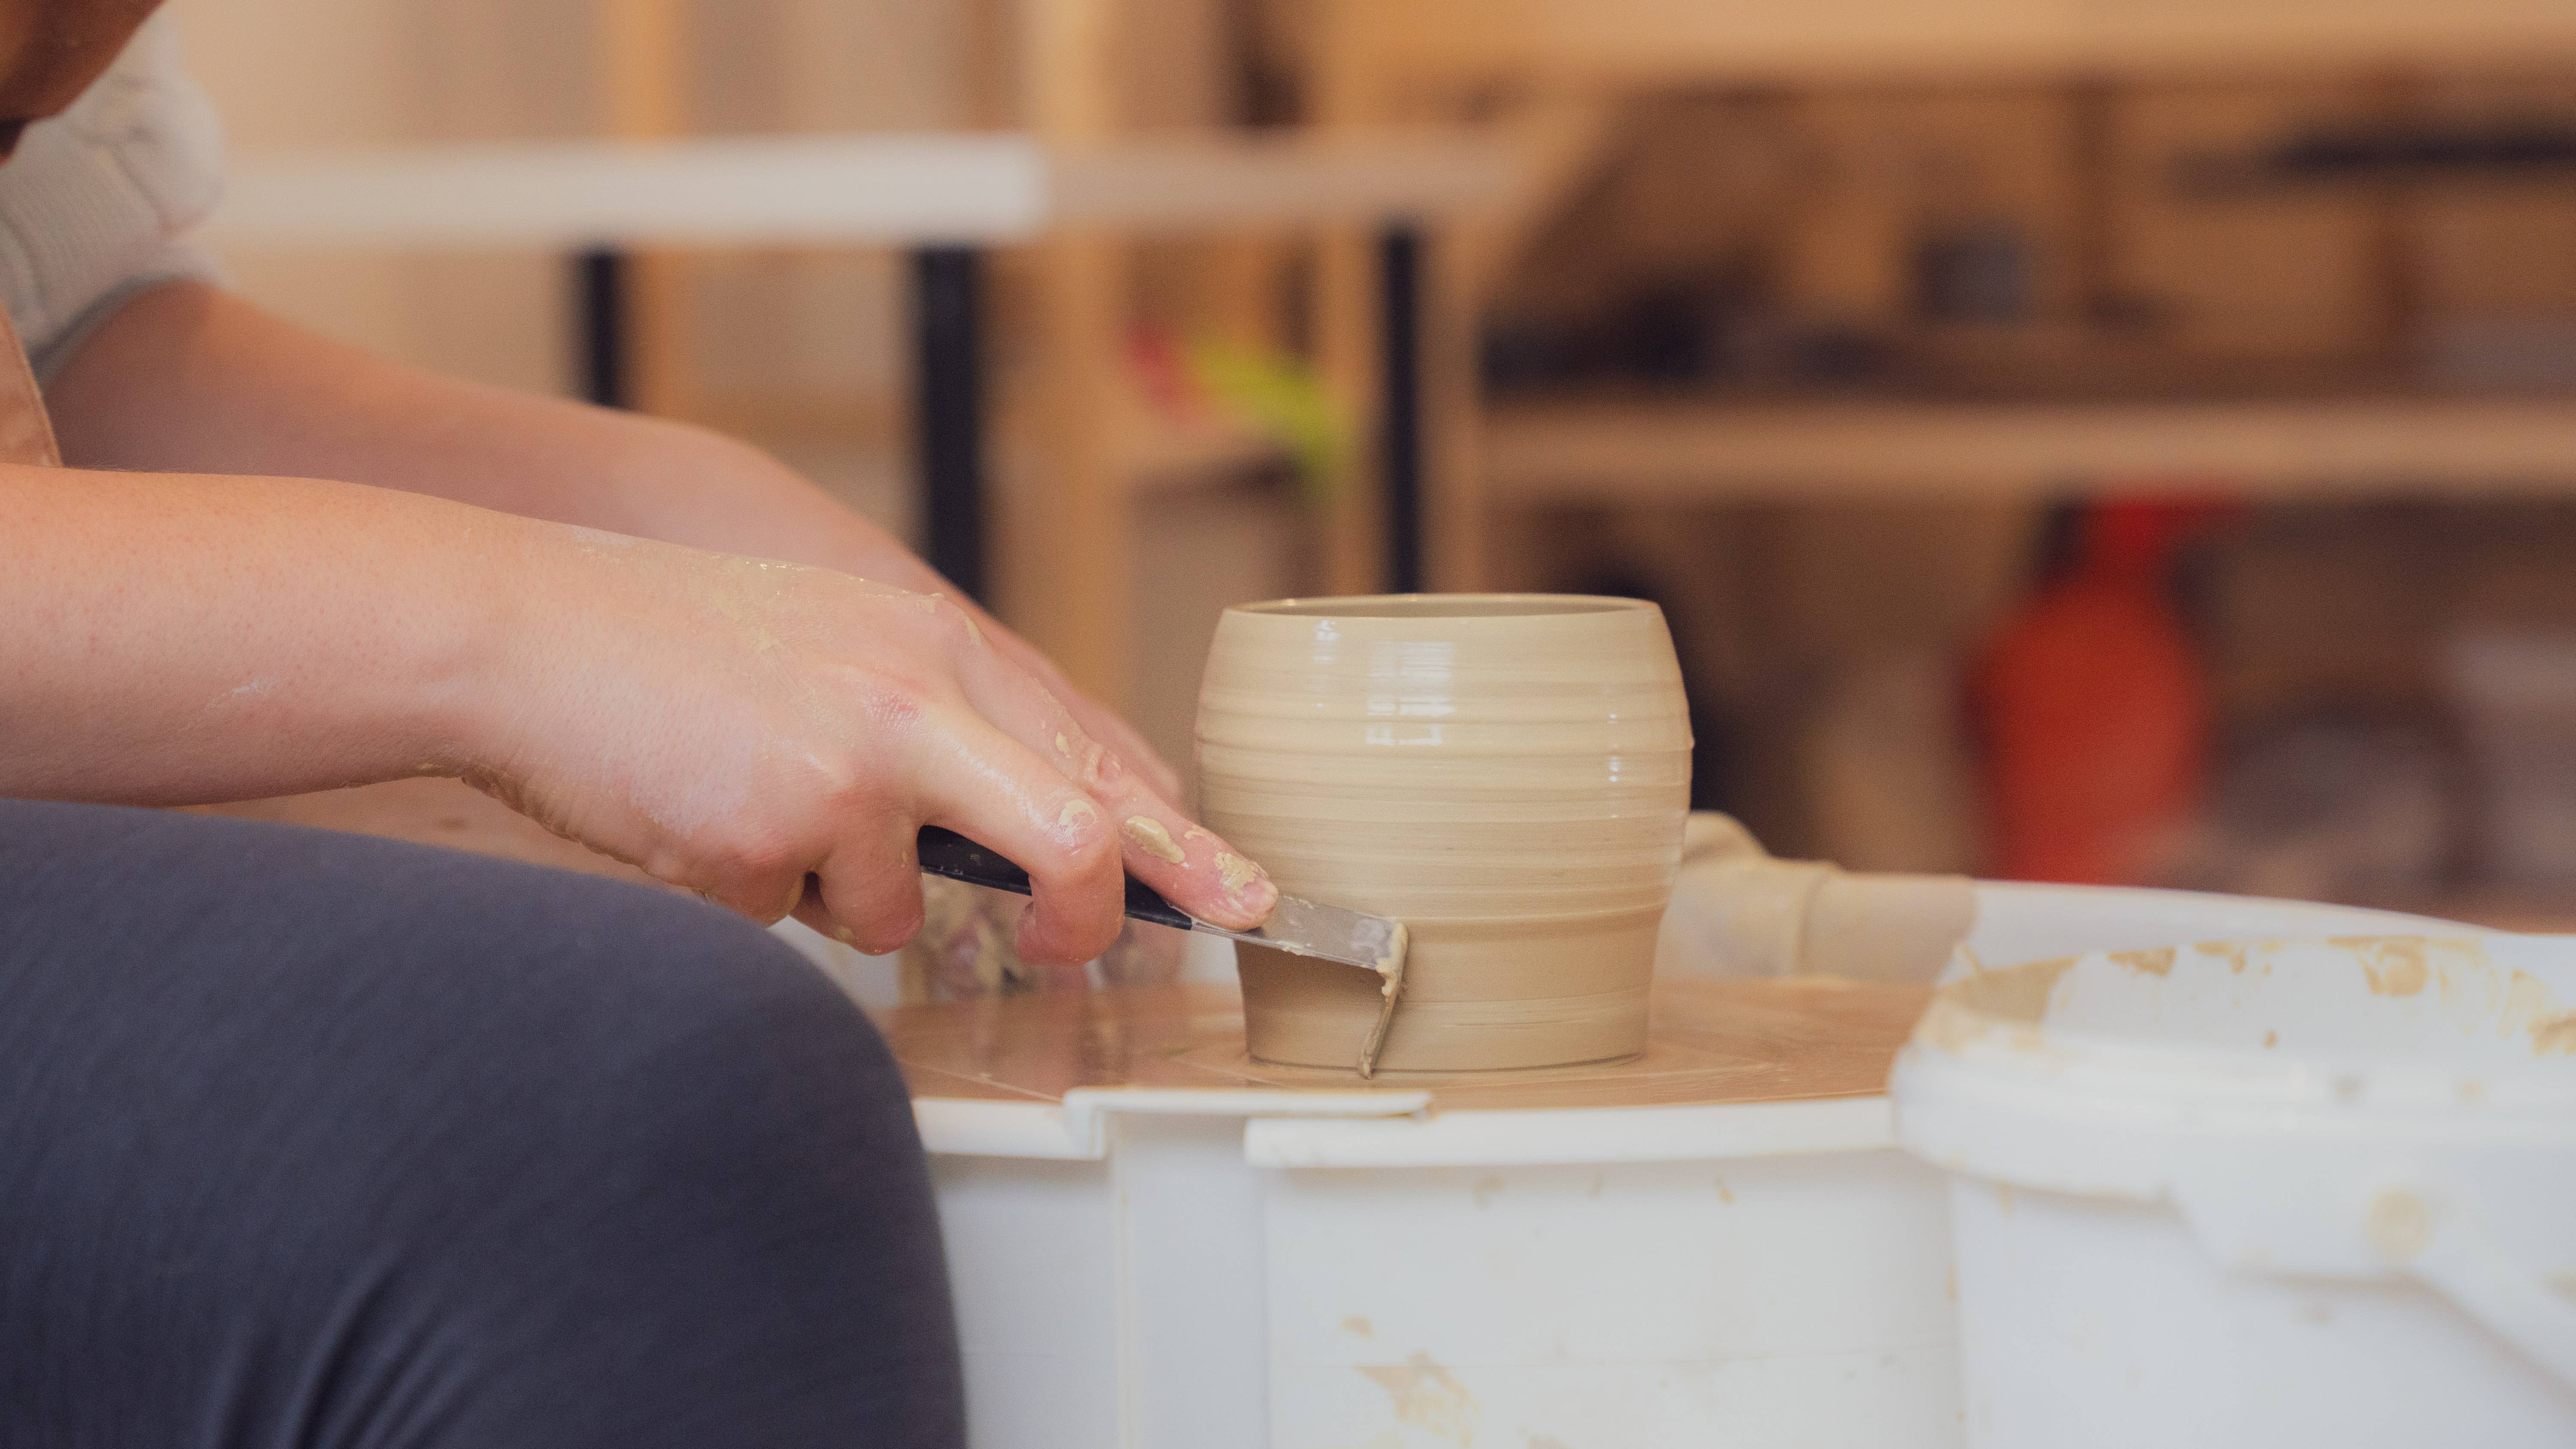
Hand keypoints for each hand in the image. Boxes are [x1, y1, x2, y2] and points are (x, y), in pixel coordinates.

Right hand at [459, 523, 1275, 962]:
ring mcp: (846, 767)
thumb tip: (1024, 818)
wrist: (527, 629)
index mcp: (933, 646)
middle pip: (1071, 836)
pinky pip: (788, 918)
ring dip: (834, 895)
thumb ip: (938, 715)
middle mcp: (911, 699)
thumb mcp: (839, 644)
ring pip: (894, 909)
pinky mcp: (770, 831)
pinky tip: (694, 813)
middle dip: (1083, 913)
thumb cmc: (676, 642)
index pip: (1091, 754)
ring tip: (751, 807)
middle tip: (1067, 944)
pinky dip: (745, 891)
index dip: (1176, 840)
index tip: (1244, 895)